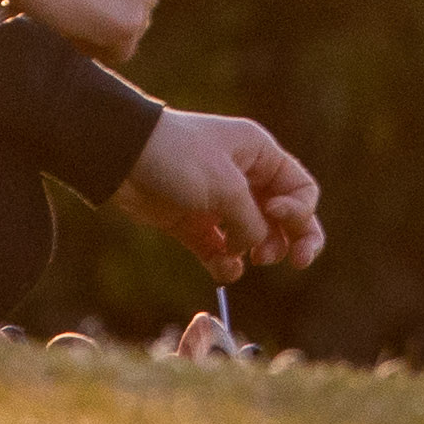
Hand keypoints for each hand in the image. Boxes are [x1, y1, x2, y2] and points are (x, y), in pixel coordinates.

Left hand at [119, 110, 321, 279]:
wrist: (122, 159)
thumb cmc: (179, 158)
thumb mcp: (227, 186)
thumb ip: (252, 222)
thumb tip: (255, 249)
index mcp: (259, 154)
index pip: (300, 188)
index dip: (299, 210)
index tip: (276, 216)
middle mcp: (244, 177)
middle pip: (284, 216)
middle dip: (292, 239)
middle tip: (297, 261)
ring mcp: (218, 202)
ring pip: (253, 236)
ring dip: (255, 252)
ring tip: (246, 259)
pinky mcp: (193, 222)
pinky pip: (220, 250)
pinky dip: (225, 263)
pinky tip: (223, 269)